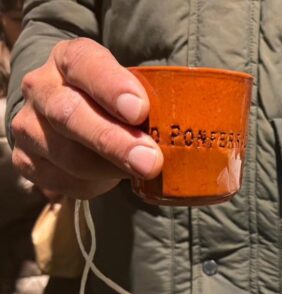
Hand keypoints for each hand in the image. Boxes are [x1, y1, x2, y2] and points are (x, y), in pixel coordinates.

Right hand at [11, 38, 162, 198]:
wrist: (75, 119)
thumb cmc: (115, 102)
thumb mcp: (131, 88)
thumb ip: (154, 99)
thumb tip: (193, 124)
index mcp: (70, 59)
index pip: (86, 64)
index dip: (111, 86)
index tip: (140, 110)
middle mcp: (43, 88)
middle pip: (71, 114)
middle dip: (114, 141)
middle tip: (150, 160)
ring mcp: (30, 125)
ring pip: (68, 154)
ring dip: (110, 168)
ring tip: (143, 171)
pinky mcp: (28, 160)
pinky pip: (62, 180)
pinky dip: (94, 184)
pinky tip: (115, 178)